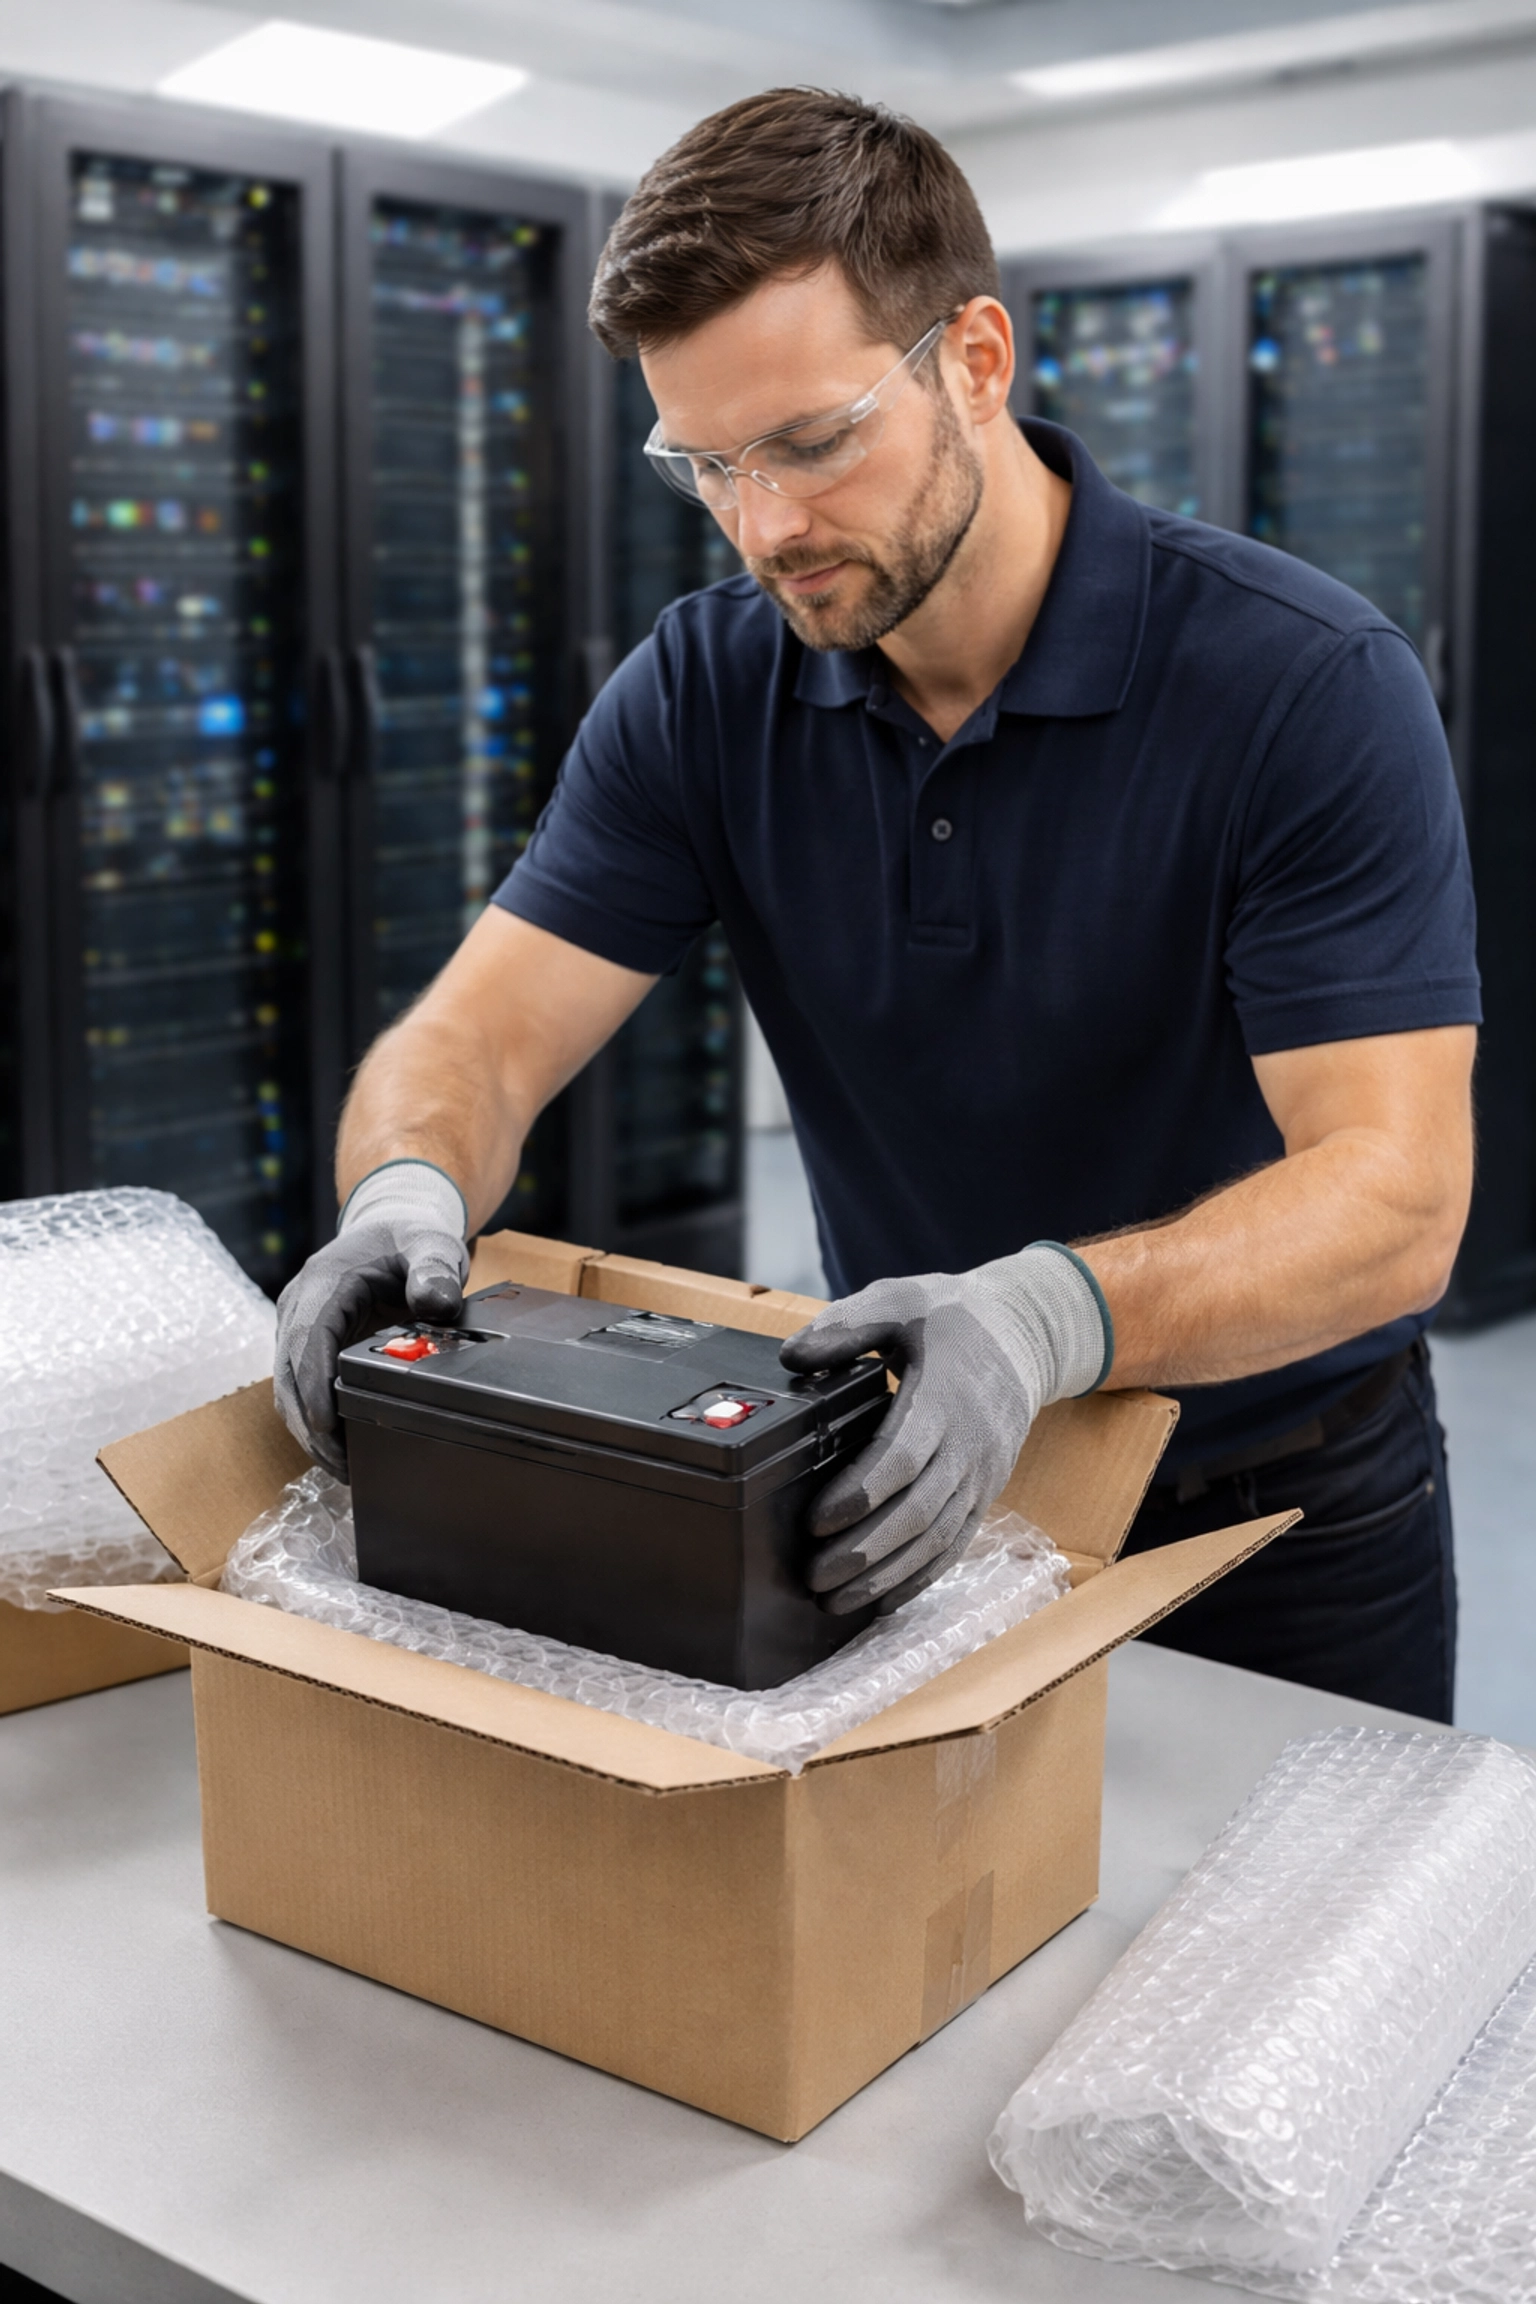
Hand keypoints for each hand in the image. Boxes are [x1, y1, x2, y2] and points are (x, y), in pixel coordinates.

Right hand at [274, 1161, 468, 1475]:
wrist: (391, 1226)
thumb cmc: (409, 1237)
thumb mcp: (431, 1243)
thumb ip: (435, 1269)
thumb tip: (434, 1301)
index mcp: (323, 1282)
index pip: (306, 1340)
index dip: (312, 1387)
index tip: (328, 1428)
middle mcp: (300, 1306)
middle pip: (288, 1374)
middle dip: (310, 1424)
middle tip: (343, 1467)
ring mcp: (298, 1326)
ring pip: (287, 1388)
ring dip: (309, 1430)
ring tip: (343, 1468)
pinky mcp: (306, 1344)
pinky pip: (299, 1386)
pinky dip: (314, 1419)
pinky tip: (339, 1447)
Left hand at [778, 1244, 1110, 1613]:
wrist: (1024, 1334)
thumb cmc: (952, 1319)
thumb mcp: (898, 1300)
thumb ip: (846, 1327)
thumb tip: (792, 1357)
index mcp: (946, 1396)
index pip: (904, 1457)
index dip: (861, 1494)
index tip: (817, 1519)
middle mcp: (969, 1444)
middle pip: (919, 1511)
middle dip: (865, 1551)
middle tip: (815, 1575)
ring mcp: (981, 1474)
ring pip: (937, 1539)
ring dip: (886, 1575)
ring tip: (835, 1599)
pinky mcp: (984, 1492)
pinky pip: (955, 1545)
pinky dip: (919, 1577)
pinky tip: (881, 1600)